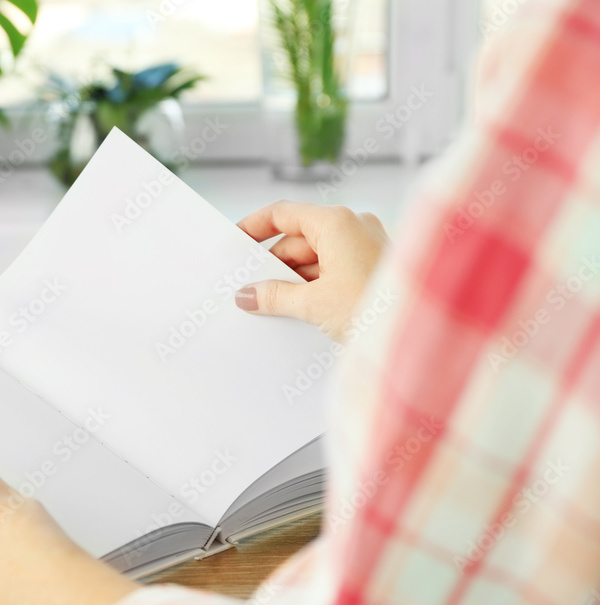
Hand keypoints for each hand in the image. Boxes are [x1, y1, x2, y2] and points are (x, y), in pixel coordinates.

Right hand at [234, 201, 388, 339]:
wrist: (424, 337)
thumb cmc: (374, 309)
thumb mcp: (313, 304)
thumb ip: (274, 296)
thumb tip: (247, 295)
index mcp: (337, 222)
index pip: (283, 213)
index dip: (254, 227)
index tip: (235, 243)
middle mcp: (354, 227)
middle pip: (298, 239)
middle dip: (274, 266)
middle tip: (249, 289)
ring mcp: (367, 247)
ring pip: (316, 258)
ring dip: (293, 281)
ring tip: (272, 307)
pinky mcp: (375, 269)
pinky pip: (334, 271)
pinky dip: (315, 287)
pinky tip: (300, 311)